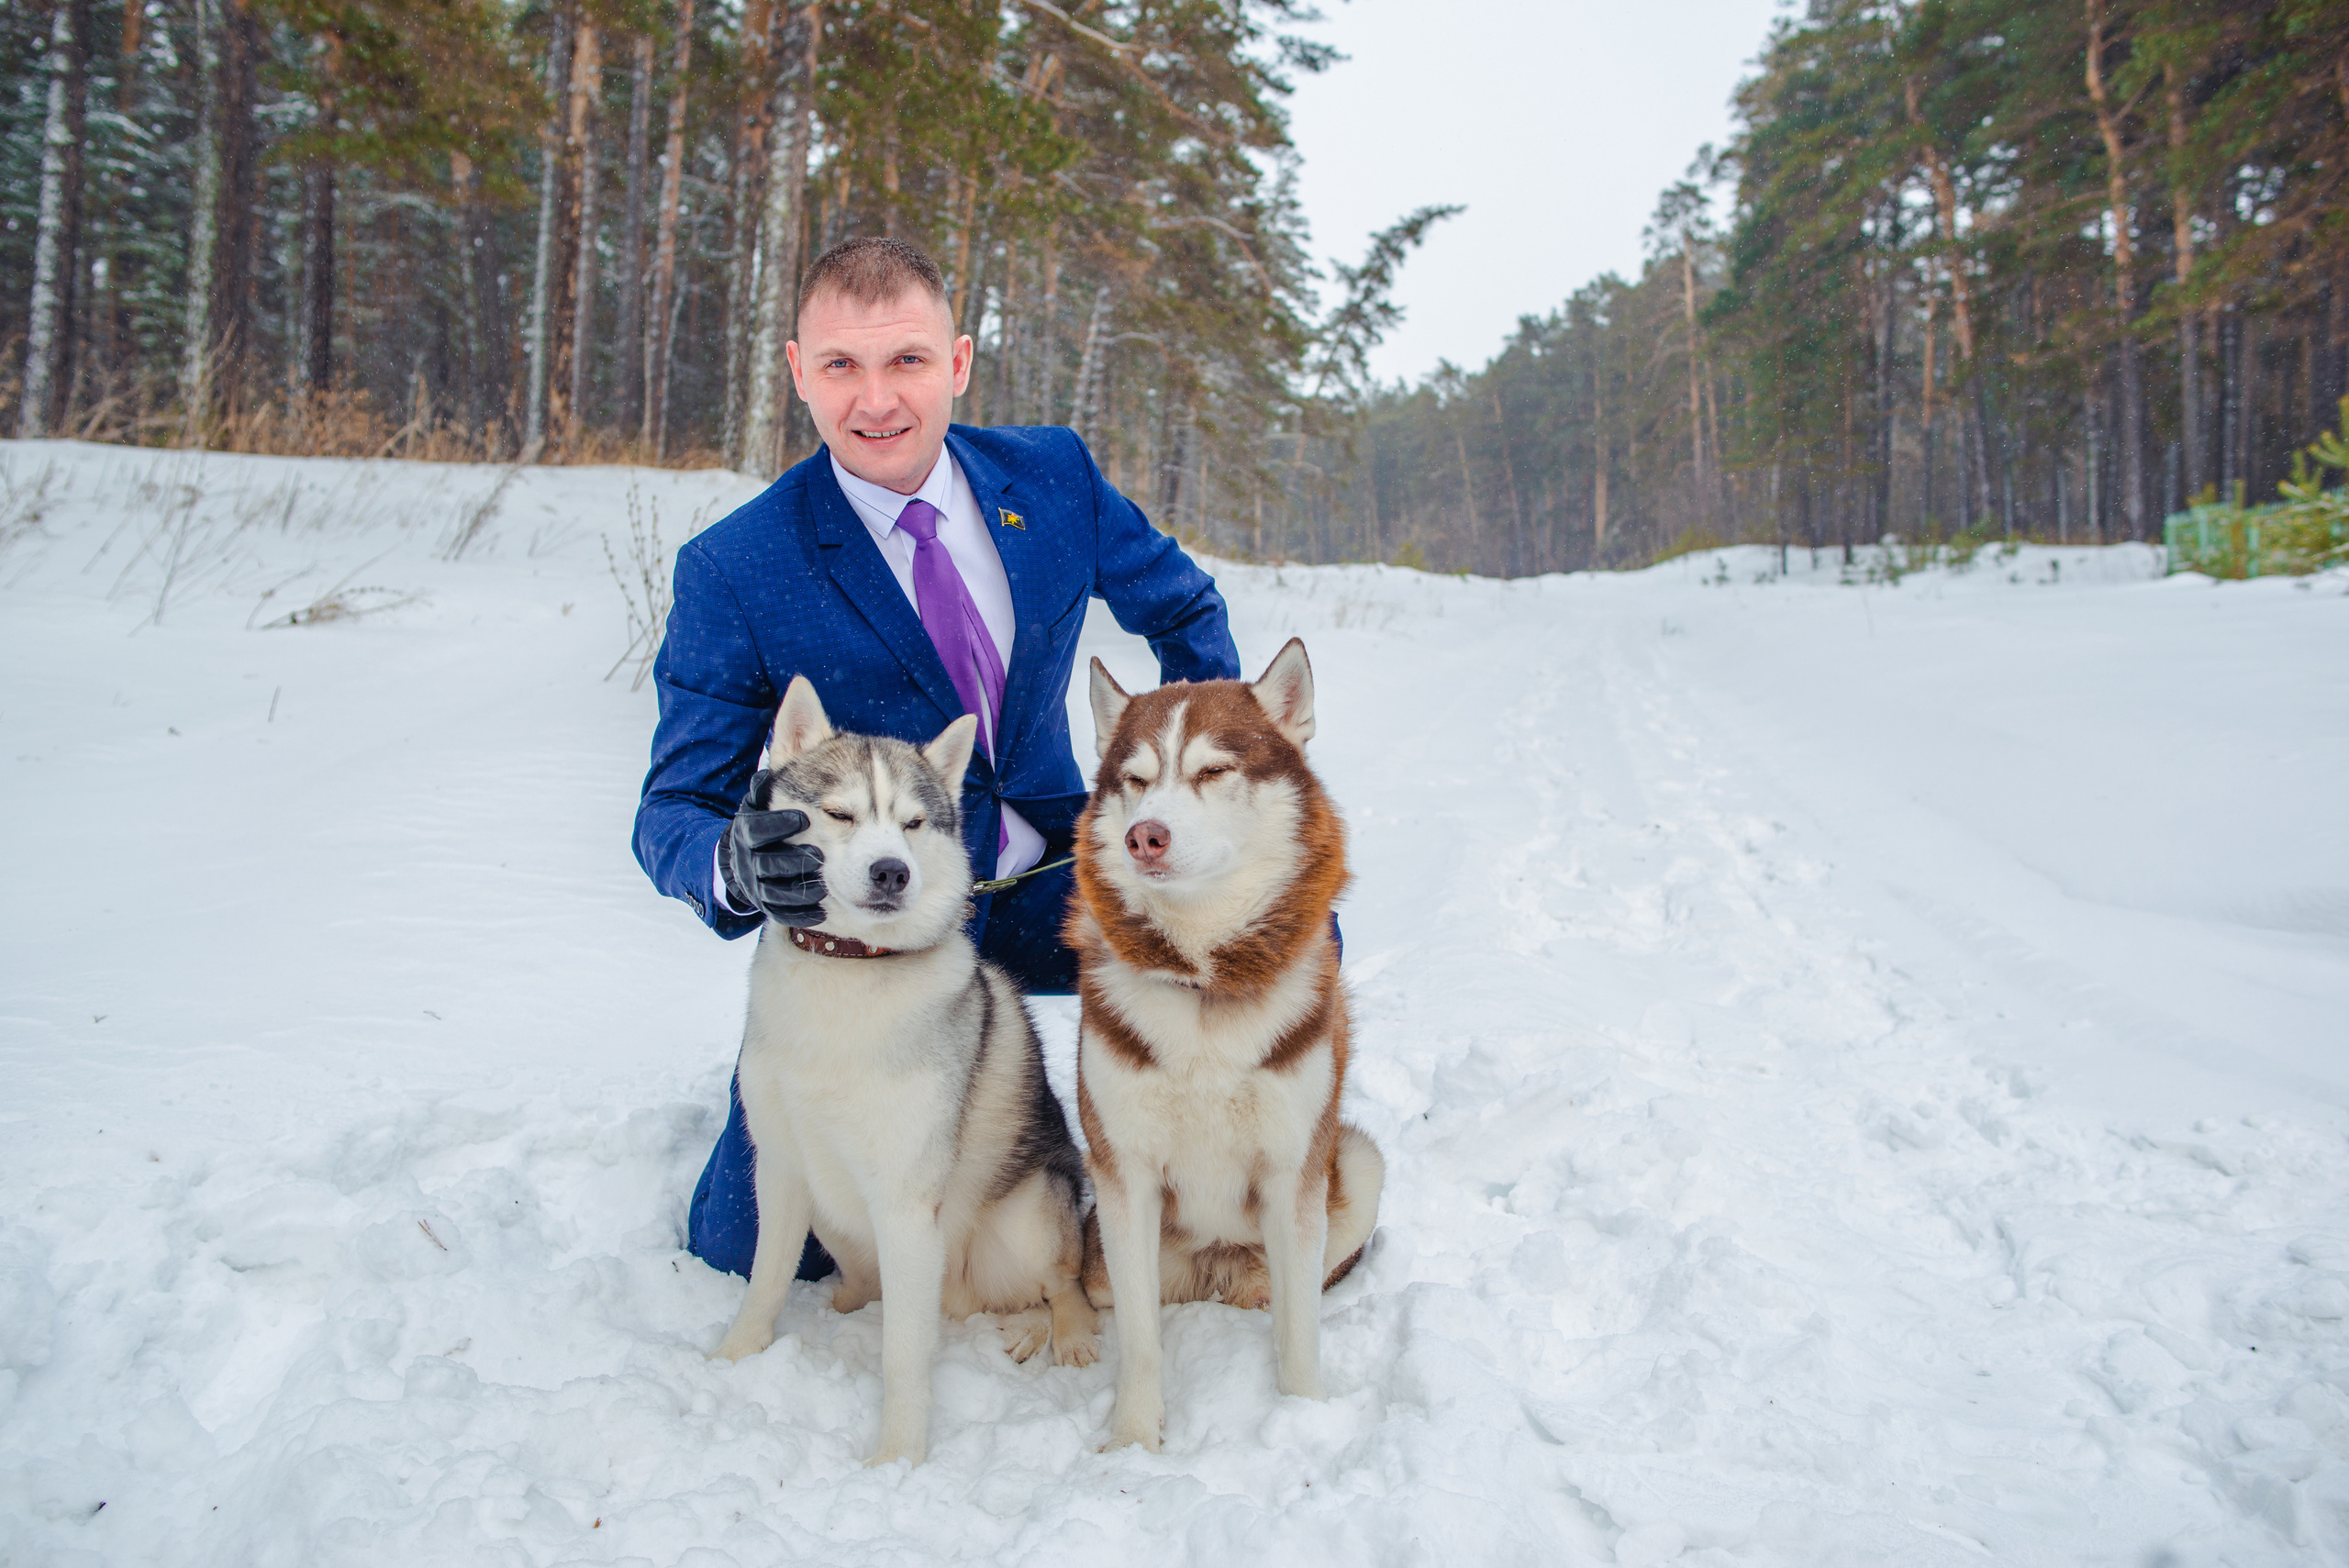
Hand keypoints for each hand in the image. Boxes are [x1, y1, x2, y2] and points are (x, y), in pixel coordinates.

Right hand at [720, 774, 824, 925]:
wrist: (736, 861)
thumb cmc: (758, 827)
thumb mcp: (755, 806)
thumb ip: (762, 791)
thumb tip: (766, 774)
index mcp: (745, 834)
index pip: (758, 829)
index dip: (779, 824)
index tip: (804, 818)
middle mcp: (747, 861)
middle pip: (768, 864)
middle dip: (794, 860)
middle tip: (819, 856)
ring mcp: (754, 886)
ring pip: (775, 892)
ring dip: (800, 891)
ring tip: (823, 887)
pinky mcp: (764, 905)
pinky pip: (781, 913)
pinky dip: (801, 914)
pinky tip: (821, 911)